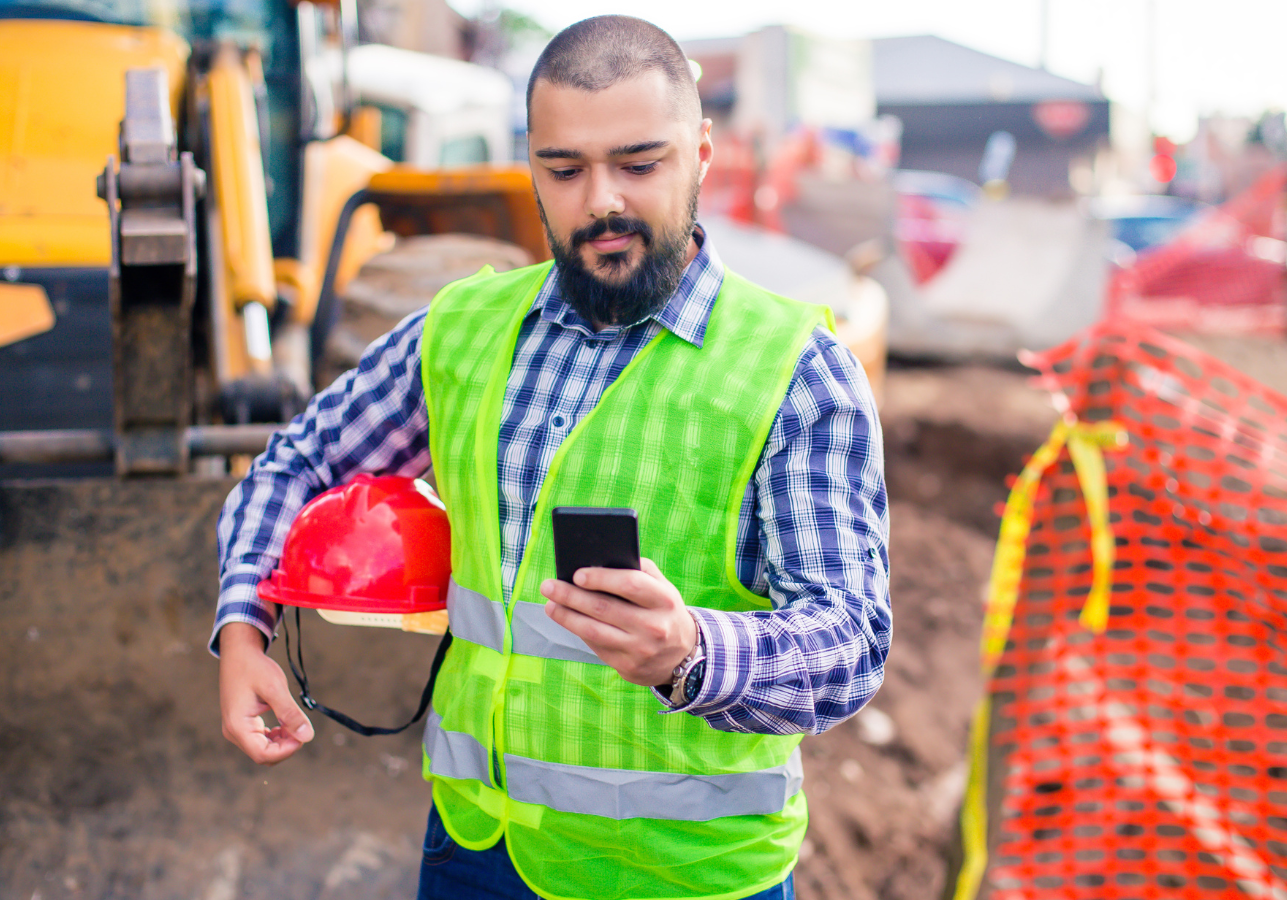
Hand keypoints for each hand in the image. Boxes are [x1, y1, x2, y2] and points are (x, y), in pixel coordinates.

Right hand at [218, 622, 313, 763]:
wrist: (239, 653)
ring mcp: (236, 729)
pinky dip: (276, 736)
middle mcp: (233, 732)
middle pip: (263, 755)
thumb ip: (290, 714)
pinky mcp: (242, 724)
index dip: (286, 750)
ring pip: (263, 749)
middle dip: (286, 746)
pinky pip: (260, 740)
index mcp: (237, 726)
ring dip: (282, 741)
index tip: (303, 735)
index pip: (263, 754)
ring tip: (295, 723)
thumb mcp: (275, 689)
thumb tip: (307, 737)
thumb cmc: (254, 668)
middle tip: (302, 727)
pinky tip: (286, 723)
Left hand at [540, 558, 696, 686]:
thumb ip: (639, 571)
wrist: (683, 655)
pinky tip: (565, 619)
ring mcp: (640, 649)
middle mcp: (654, 626)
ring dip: (566, 616)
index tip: (577, 573)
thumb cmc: (664, 611)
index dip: (601, 578)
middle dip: (571, 596)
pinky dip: (578, 630)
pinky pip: (596, 646)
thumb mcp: (663, 589)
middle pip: (604, 608)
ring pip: (594, 631)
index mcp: (664, 601)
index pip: (630, 585)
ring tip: (550, 604)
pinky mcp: (627, 667)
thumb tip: (600, 561)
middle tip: (549, 586)